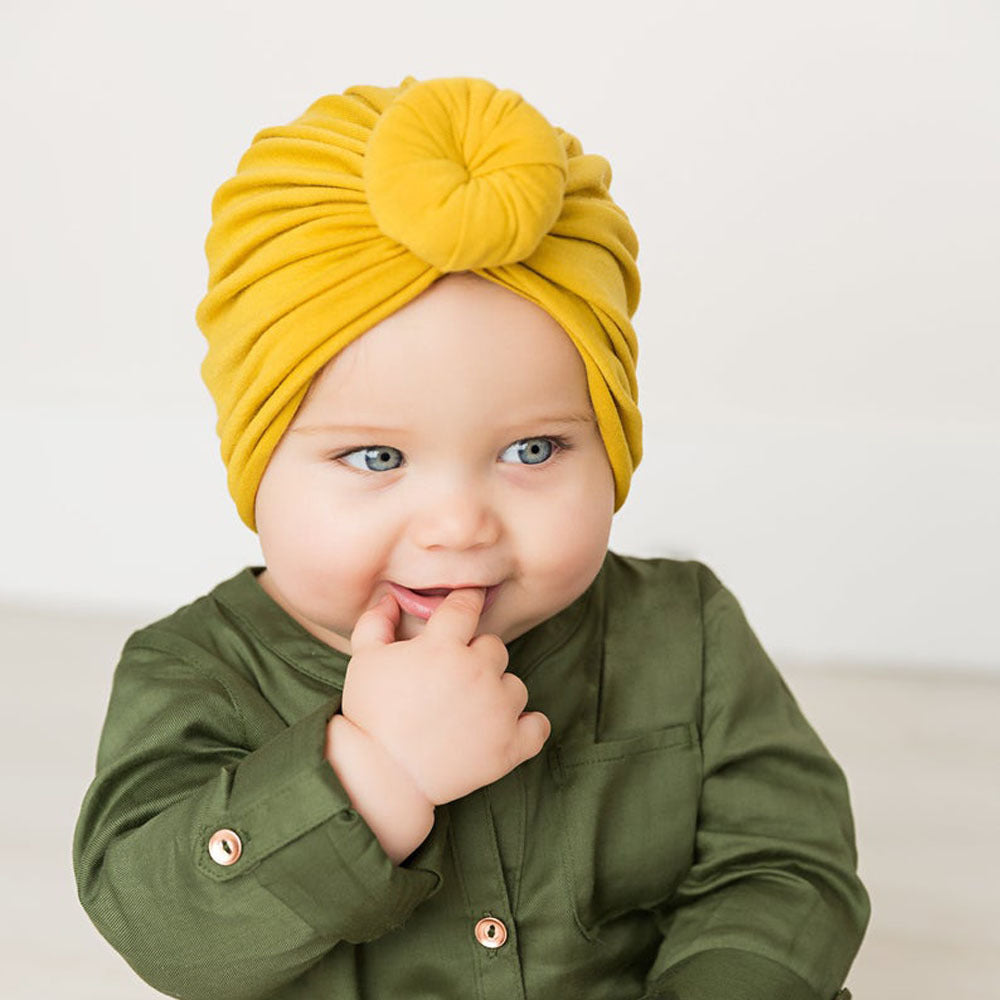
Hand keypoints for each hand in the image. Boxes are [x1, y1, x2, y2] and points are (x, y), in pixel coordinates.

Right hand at [340, 588, 550, 804]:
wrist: (382, 777)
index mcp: (444, 645)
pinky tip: (507, 727)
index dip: (467, 601)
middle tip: (452, 679)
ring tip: (470, 711)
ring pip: (515, 685)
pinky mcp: (510, 746)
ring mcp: (498, 710)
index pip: (467, 605)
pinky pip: (538, 726)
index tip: (467, 604)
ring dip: (498, 692)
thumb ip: (377, 622)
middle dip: (476, 657)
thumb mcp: (364, 659)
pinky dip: (528, 726)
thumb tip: (392, 598)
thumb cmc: (369, 714)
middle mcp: (478, 671)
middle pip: (494, 647)